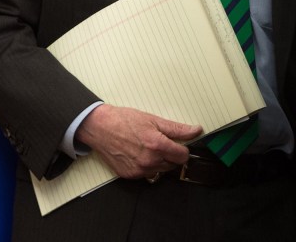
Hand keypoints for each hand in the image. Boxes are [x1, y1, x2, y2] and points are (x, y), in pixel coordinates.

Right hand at [74, 104, 202, 179]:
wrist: (100, 127)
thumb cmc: (123, 120)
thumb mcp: (153, 120)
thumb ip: (176, 128)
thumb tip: (195, 131)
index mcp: (157, 145)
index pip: (183, 156)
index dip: (182, 148)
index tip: (177, 144)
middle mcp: (149, 161)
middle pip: (173, 165)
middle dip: (170, 154)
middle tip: (158, 142)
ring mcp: (139, 170)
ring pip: (160, 170)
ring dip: (158, 161)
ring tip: (146, 147)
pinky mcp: (130, 175)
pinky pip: (146, 174)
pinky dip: (145, 166)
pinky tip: (137, 153)